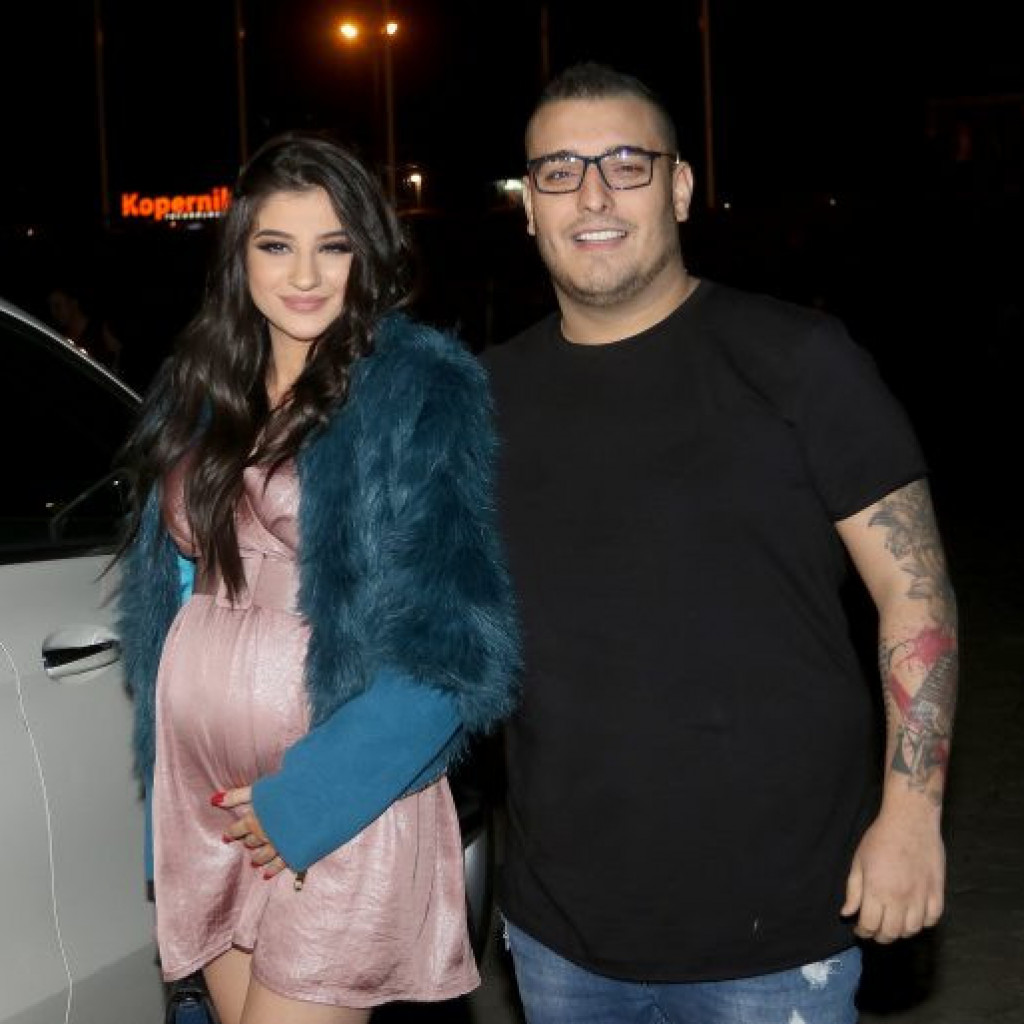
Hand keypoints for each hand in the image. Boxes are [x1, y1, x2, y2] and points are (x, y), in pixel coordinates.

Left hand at [213, 786, 287, 878]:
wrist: (316, 801)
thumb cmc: (287, 791)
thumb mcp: (259, 790)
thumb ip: (237, 796)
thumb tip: (214, 800)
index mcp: (255, 821)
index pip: (238, 829)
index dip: (233, 832)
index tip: (228, 836)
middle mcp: (264, 836)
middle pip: (252, 842)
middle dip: (248, 842)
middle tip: (246, 843)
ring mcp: (279, 846)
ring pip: (264, 855)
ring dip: (258, 858)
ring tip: (254, 861)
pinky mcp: (294, 852)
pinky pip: (281, 864)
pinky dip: (273, 869)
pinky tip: (267, 874)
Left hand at [842, 805, 944, 942]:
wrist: (910, 821)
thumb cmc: (880, 838)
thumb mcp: (859, 861)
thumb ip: (853, 890)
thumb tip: (847, 913)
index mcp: (878, 890)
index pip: (870, 925)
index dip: (863, 932)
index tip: (860, 930)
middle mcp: (900, 898)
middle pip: (891, 933)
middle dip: (880, 936)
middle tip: (875, 932)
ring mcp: (921, 896)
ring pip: (912, 930)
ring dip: (901, 932)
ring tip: (892, 925)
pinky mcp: (937, 892)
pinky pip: (932, 919)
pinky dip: (922, 924)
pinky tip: (913, 917)